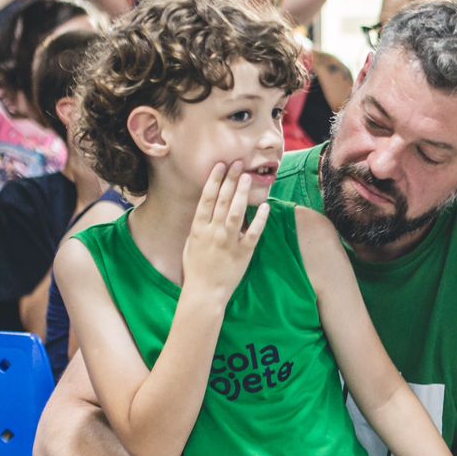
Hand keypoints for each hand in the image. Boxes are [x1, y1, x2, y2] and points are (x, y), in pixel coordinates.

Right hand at [182, 163, 268, 299]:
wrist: (205, 292)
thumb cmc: (196, 267)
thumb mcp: (191, 243)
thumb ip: (200, 225)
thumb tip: (208, 207)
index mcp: (199, 228)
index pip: (207, 199)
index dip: (214, 180)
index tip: (220, 166)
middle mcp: (214, 231)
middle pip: (223, 200)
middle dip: (230, 180)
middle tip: (237, 163)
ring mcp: (229, 241)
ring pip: (237, 212)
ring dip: (242, 193)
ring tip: (247, 177)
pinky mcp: (244, 252)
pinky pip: (254, 232)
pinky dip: (260, 219)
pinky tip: (265, 206)